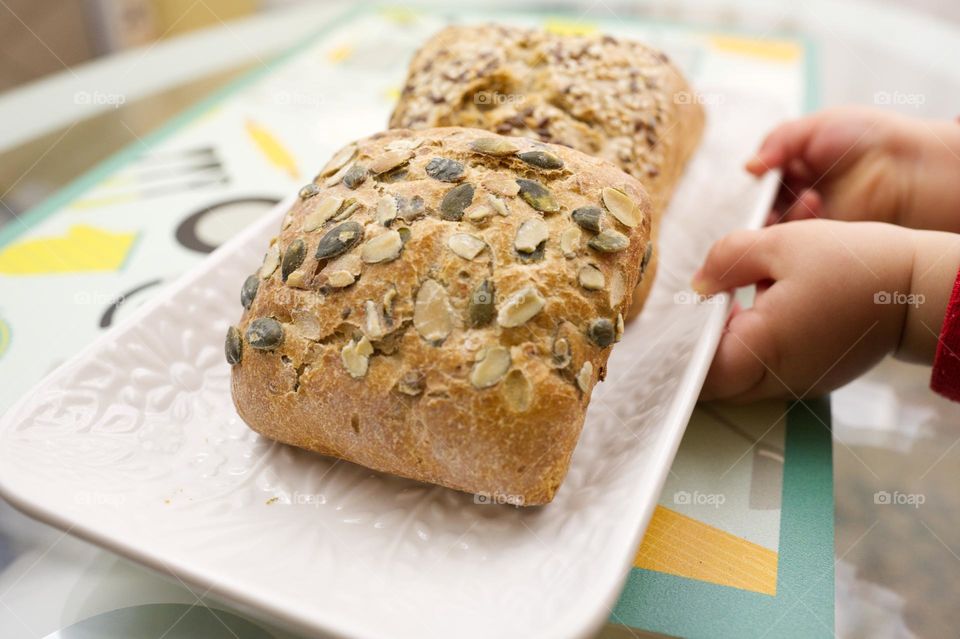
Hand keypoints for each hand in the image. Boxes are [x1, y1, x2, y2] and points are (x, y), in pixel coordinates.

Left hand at [692, 219, 959, 401]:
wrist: (920, 288)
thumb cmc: (856, 265)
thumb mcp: (780, 244)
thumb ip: (726, 260)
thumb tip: (697, 282)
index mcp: (761, 350)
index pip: (697, 372)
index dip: (675, 350)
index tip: (665, 324)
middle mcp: (775, 379)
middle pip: (713, 381)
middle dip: (696, 348)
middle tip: (688, 311)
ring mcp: (794, 383)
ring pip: (738, 377)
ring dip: (724, 344)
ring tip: (723, 302)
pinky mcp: (810, 377)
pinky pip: (765, 370)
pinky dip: (751, 345)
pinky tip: (755, 307)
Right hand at [748, 107, 959, 232]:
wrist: (905, 165)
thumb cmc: (866, 137)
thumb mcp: (814, 127)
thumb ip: (777, 142)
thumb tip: (747, 167)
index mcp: (792, 166)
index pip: (759, 182)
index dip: (753, 184)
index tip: (754, 181)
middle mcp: (796, 192)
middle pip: (763, 207)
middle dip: (763, 204)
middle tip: (770, 199)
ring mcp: (808, 216)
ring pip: (776, 225)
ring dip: (782, 212)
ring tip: (808, 196)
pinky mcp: (821, 236)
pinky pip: (796, 239)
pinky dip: (799, 224)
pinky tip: (816, 205)